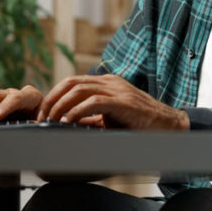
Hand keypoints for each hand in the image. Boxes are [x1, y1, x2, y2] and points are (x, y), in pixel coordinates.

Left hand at [37, 74, 188, 130]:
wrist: (171, 128)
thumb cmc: (141, 126)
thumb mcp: (111, 119)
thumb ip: (92, 118)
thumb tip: (66, 125)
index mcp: (107, 84)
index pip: (72, 82)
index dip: (54, 95)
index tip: (42, 113)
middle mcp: (111, 82)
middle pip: (71, 83)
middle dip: (51, 99)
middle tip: (40, 117)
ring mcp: (118, 90)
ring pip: (79, 90)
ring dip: (60, 105)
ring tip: (50, 120)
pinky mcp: (123, 102)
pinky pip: (94, 102)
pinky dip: (77, 111)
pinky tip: (68, 121)